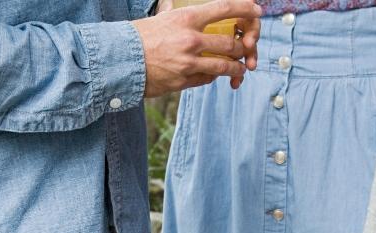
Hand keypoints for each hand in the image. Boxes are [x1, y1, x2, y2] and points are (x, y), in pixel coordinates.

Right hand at [134, 0, 261, 95]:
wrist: (118, 61)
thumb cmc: (138, 37)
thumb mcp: (161, 18)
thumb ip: (181, 18)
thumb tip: (197, 13)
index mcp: (186, 18)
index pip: (224, 8)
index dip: (244, 9)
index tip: (256, 10)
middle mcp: (191, 39)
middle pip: (231, 43)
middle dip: (242, 47)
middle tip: (245, 48)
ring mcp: (188, 62)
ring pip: (225, 66)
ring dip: (236, 67)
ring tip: (240, 68)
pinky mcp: (184, 81)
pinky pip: (208, 79)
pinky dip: (213, 76)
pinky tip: (213, 74)